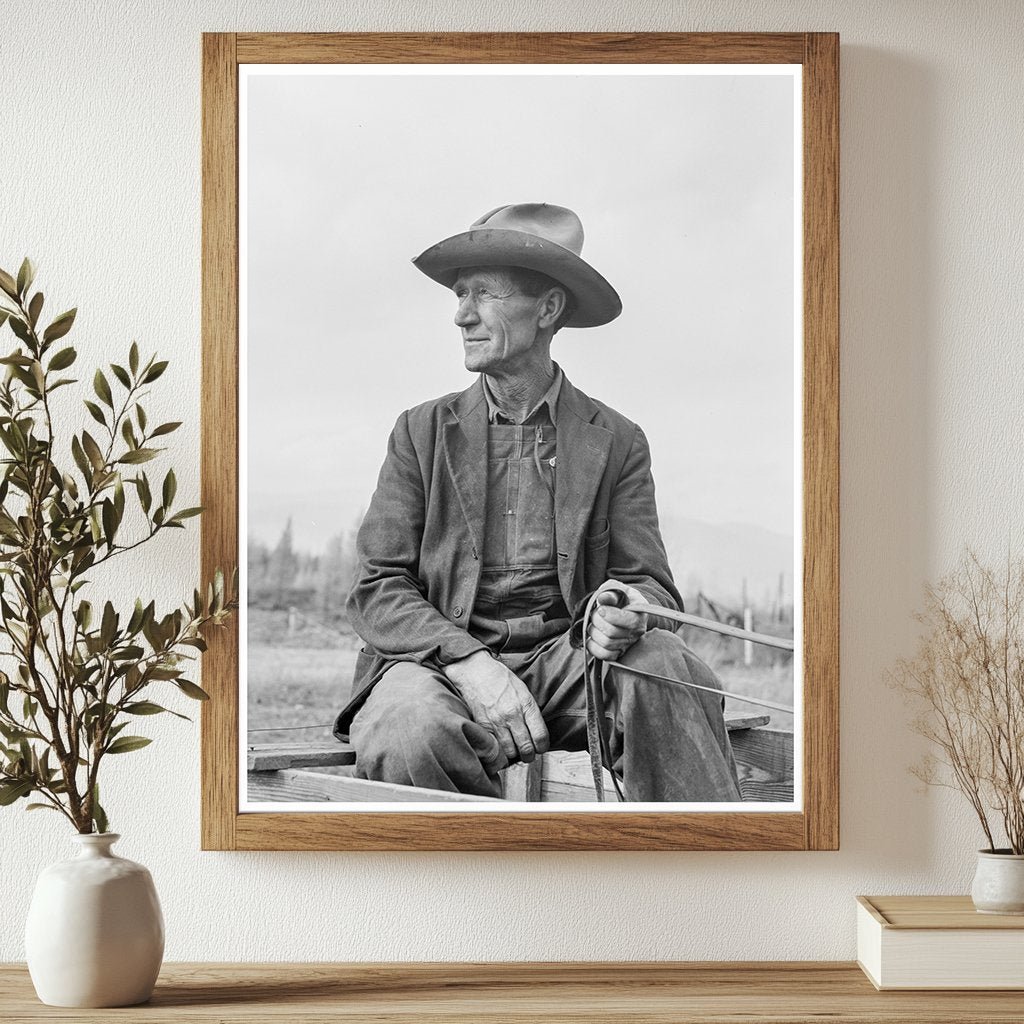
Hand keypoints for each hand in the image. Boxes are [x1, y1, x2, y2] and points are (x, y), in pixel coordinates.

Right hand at [443, 651, 549, 766]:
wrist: (475, 671)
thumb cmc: (500, 679)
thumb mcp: (522, 690)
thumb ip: (530, 711)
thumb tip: (536, 732)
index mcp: (526, 704)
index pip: (540, 737)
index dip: (542, 747)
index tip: (540, 747)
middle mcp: (512, 715)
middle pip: (526, 749)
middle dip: (529, 755)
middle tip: (528, 753)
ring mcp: (496, 722)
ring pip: (510, 752)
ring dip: (513, 754)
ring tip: (513, 750)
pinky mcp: (482, 726)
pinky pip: (494, 747)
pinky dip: (498, 750)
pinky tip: (500, 746)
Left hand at [587, 583, 648, 660]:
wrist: (623, 609)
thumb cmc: (619, 597)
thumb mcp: (617, 589)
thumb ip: (610, 591)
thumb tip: (602, 598)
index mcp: (640, 613)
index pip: (629, 620)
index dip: (611, 615)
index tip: (600, 608)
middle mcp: (638, 631)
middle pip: (613, 632)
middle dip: (597, 621)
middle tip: (594, 614)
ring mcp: (629, 644)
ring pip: (607, 644)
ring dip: (593, 632)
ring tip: (593, 624)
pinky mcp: (620, 653)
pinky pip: (605, 656)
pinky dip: (593, 647)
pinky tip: (592, 637)